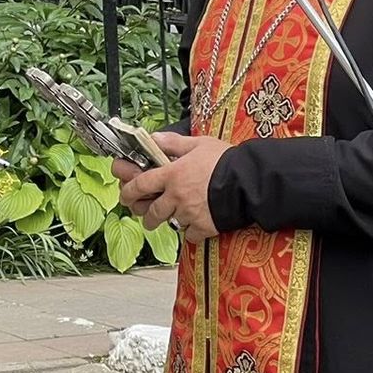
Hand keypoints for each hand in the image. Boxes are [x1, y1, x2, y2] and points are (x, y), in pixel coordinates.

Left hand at [113, 131, 228, 242]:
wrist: (247, 181)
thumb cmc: (224, 160)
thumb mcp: (198, 143)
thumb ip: (173, 142)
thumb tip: (153, 138)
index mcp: (171, 174)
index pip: (140, 184)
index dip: (129, 191)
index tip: (125, 196)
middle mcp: (176, 196)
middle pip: (152, 211)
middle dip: (147, 216)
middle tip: (147, 218)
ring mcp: (188, 214)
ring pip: (170, 223)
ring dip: (169, 221)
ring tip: (171, 220)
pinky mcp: (203, 227)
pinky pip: (190, 235)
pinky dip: (190, 232)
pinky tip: (194, 225)